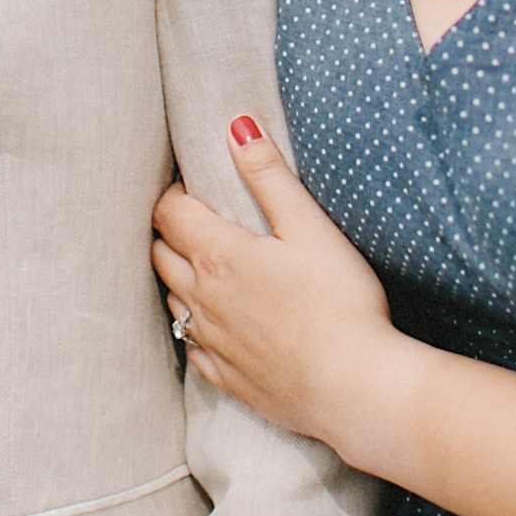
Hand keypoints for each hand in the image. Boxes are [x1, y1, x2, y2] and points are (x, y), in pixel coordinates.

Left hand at [152, 115, 407, 463]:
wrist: (354, 389)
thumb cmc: (340, 304)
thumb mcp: (310, 228)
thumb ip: (269, 176)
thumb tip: (235, 126)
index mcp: (219, 256)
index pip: (168, 213)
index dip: (173, 194)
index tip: (192, 187)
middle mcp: (202, 299)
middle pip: (160, 254)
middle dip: (170, 231)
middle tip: (195, 218)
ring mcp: (211, 342)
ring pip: (172, 298)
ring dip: (178, 276)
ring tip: (205, 264)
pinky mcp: (226, 378)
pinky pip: (190, 346)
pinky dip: (194, 325)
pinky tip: (214, 322)